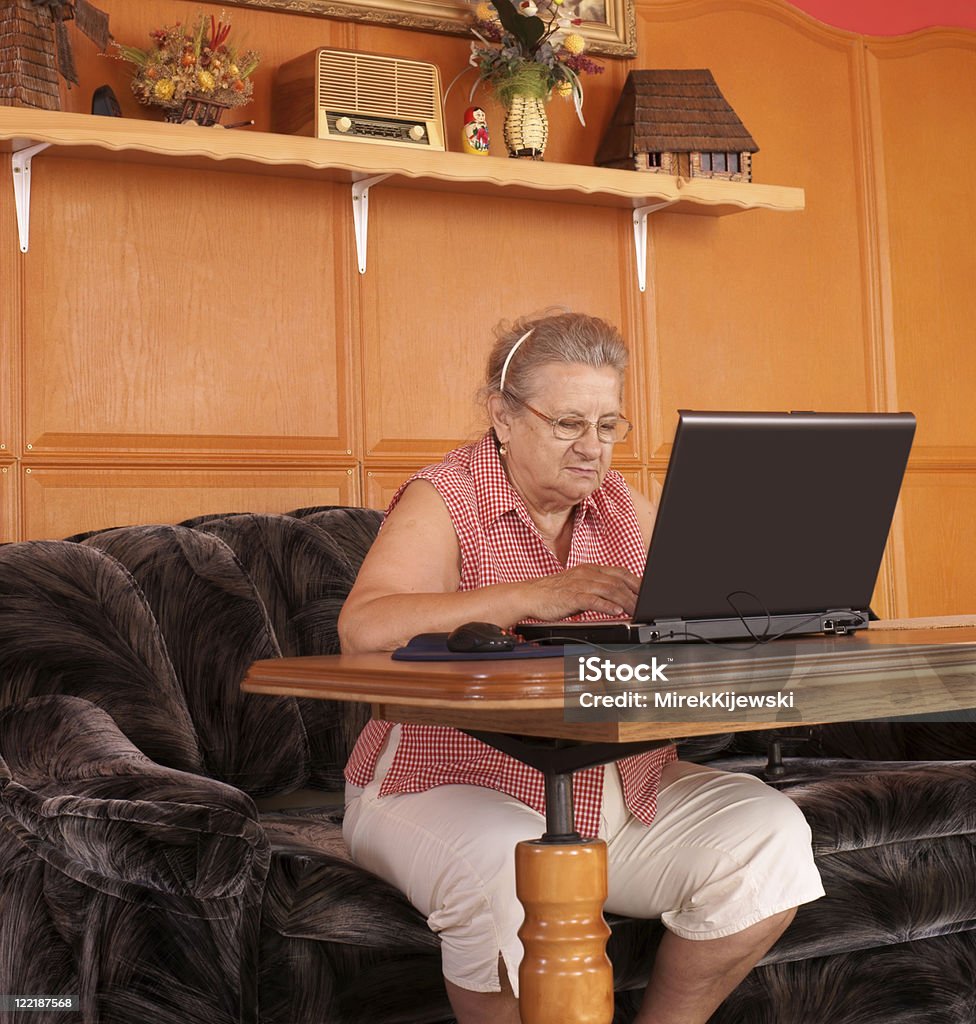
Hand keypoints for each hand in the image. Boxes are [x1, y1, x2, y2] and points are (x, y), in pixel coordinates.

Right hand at [523, 564, 640, 620]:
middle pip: (618, 582)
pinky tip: (616, 611)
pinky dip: (606, 606)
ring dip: (625, 601)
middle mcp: (587, 574)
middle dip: (635, 594)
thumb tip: (618, 599)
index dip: (637, 582)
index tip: (648, 592)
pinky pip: (592, 600)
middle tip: (645, 605)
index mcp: (590, 569)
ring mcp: (579, 584)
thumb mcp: (579, 585)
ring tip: (635, 610)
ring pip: (609, 590)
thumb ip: (597, 589)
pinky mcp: (571, 596)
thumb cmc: (554, 593)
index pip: (620, 572)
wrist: (530, 595)